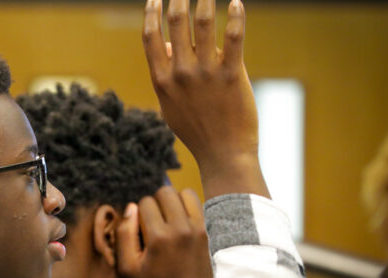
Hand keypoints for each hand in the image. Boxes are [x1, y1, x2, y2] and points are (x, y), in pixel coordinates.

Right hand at [116, 187, 213, 277]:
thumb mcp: (127, 268)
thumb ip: (123, 235)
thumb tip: (131, 207)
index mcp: (159, 237)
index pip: (145, 202)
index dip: (138, 213)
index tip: (140, 230)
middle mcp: (180, 229)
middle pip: (164, 191)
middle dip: (155, 202)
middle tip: (153, 221)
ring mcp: (197, 228)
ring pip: (183, 193)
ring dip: (172, 201)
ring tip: (167, 218)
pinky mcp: (207, 230)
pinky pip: (196, 202)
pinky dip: (186, 205)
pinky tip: (180, 221)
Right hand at [143, 0, 268, 198]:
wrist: (223, 153)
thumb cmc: (196, 130)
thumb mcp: (170, 105)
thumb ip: (165, 75)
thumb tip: (168, 45)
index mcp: (162, 80)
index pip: (151, 38)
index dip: (152, 13)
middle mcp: (181, 73)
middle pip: (176, 23)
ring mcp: (206, 74)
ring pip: (203, 24)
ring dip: (205, 0)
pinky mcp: (233, 75)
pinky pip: (234, 39)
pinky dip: (235, 17)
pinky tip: (236, 3)